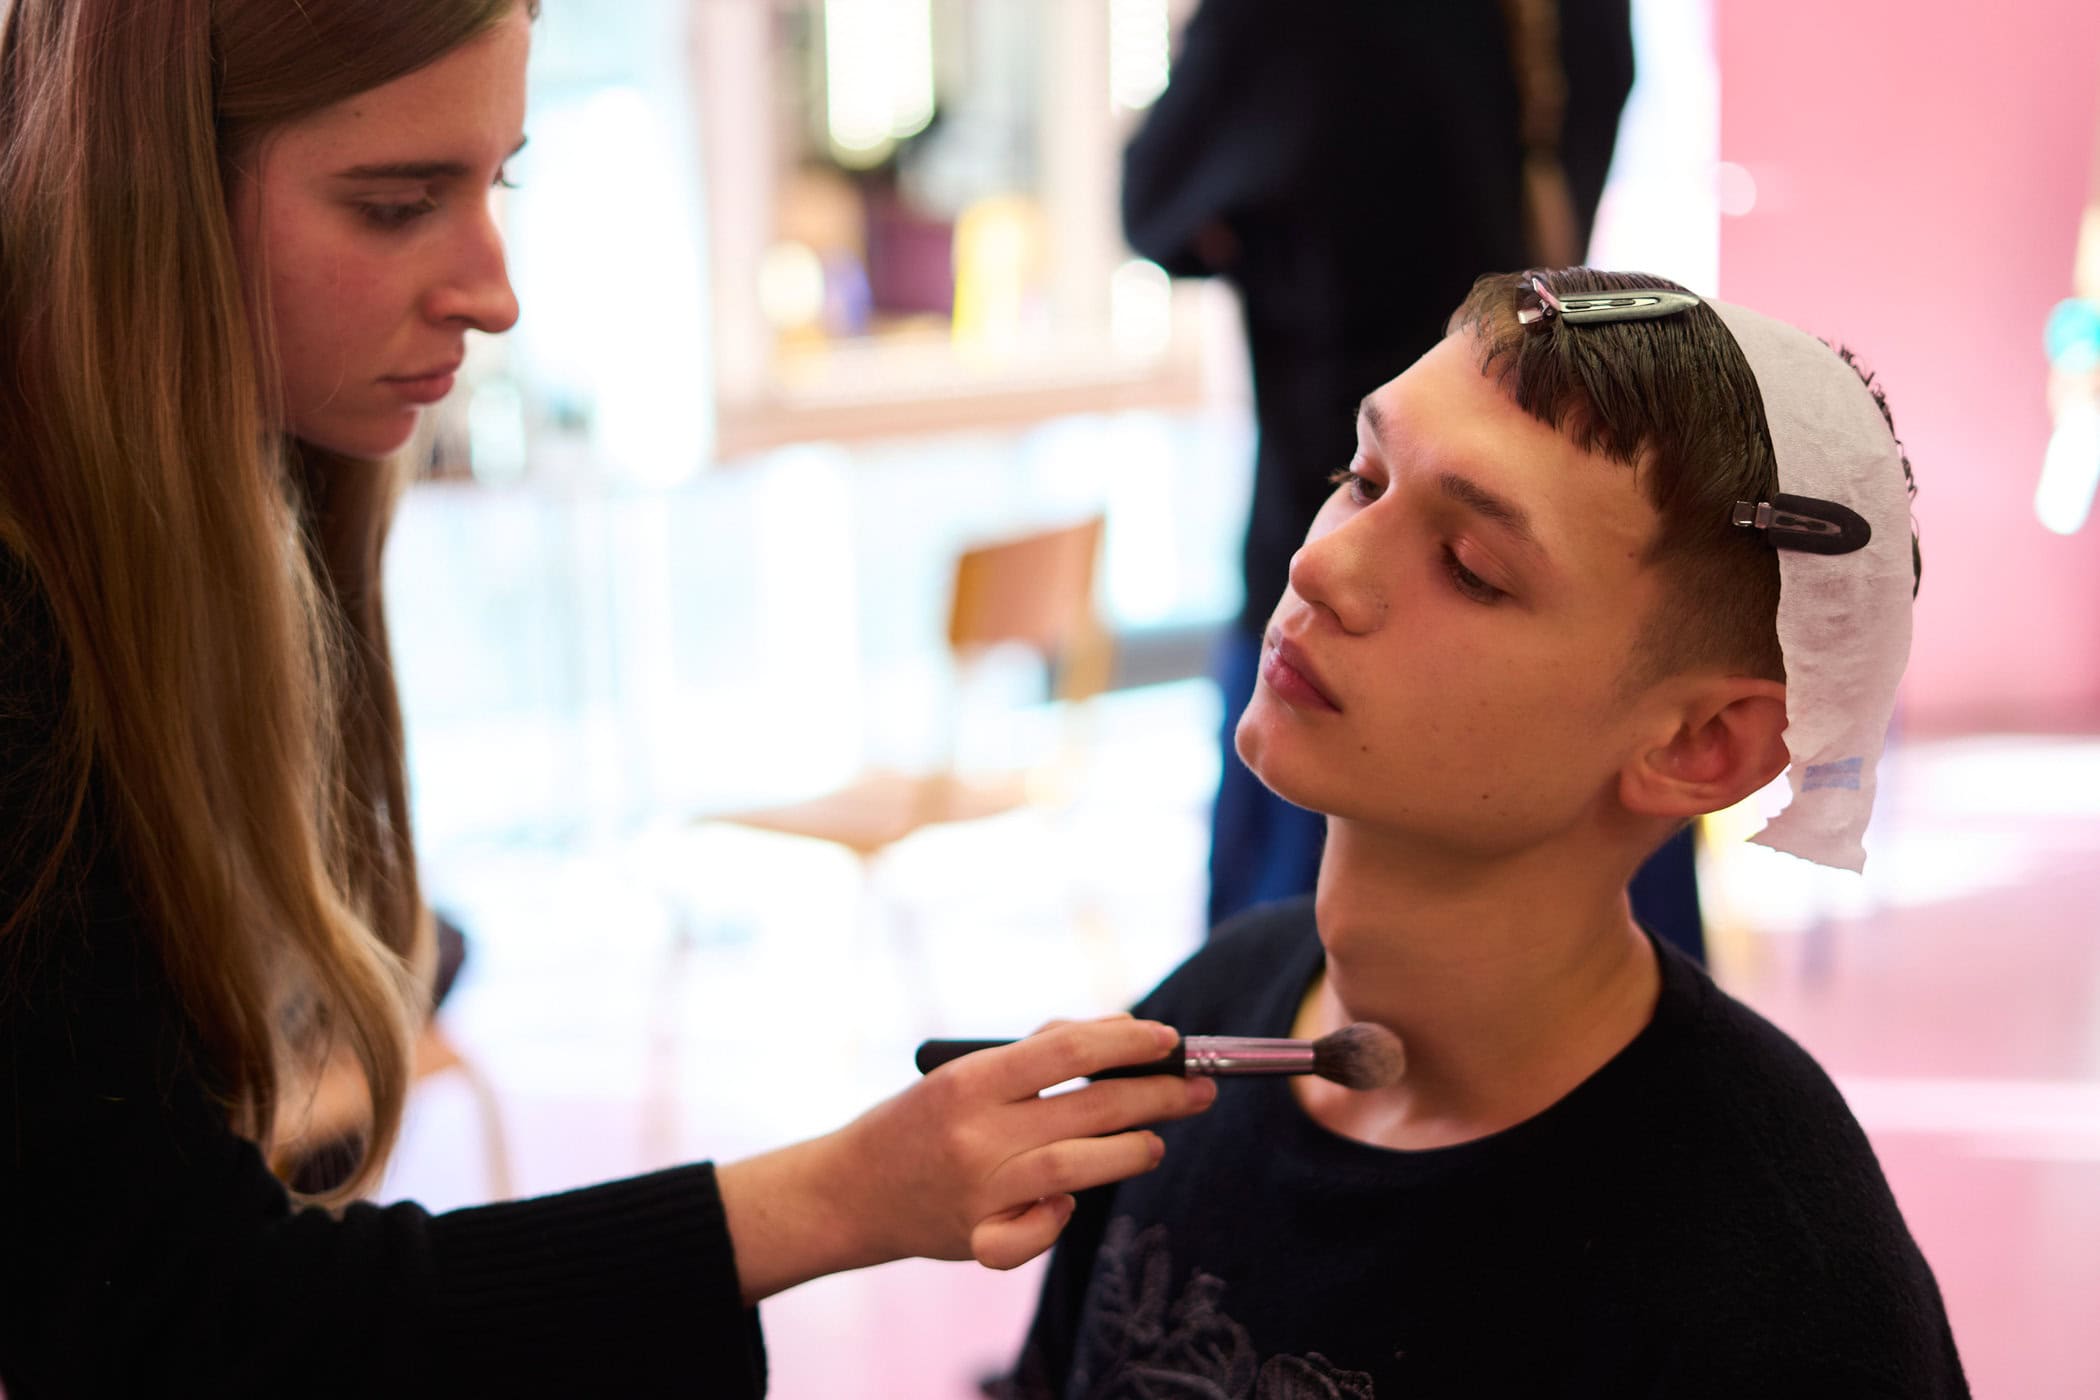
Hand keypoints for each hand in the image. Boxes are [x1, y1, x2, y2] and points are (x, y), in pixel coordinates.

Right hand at [717, 1017, 1215, 1302]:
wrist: (851, 1190)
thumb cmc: (923, 1120)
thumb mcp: (965, 1071)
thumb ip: (1035, 1053)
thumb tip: (1120, 1033)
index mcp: (973, 1080)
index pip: (1069, 1048)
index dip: (1129, 1042)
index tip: (1171, 1039)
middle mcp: (976, 1134)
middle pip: (1091, 1108)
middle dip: (1158, 1096)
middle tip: (1200, 1089)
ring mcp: (979, 1191)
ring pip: (1080, 1168)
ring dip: (1132, 1152)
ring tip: (1156, 1143)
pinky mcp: (978, 1240)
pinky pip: (1041, 1231)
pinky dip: (1063, 1217)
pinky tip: (1072, 1202)